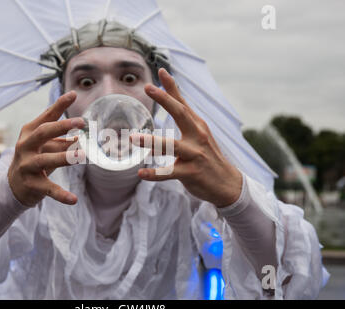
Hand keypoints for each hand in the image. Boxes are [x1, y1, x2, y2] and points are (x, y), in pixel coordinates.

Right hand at [8, 91, 85, 206]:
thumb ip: (61, 139)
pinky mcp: (31, 184)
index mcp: (30, 132)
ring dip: (65, 156)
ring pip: (46, 159)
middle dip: (62, 126)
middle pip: (43, 133)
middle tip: (81, 122)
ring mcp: (27, 165)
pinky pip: (48, 188)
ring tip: (83, 155)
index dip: (60, 105)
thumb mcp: (45, 146)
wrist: (13, 186)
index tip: (74, 94)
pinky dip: (61, 194)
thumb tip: (80, 136)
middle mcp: (25, 146)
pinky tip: (73, 199)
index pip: (47, 116)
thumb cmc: (33, 159)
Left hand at [130, 68, 242, 207]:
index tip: (161, 71)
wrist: (227, 184)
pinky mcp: (191, 173)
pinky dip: (154, 173)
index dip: (172, 87)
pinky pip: (169, 173)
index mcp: (197, 125)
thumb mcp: (199, 134)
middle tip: (148, 88)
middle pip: (181, 114)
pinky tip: (141, 173)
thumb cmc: (208, 156)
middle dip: (165, 99)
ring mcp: (195, 154)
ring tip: (133, 138)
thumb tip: (172, 97)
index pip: (183, 103)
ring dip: (152, 142)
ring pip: (172, 145)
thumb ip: (186, 118)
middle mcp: (197, 136)